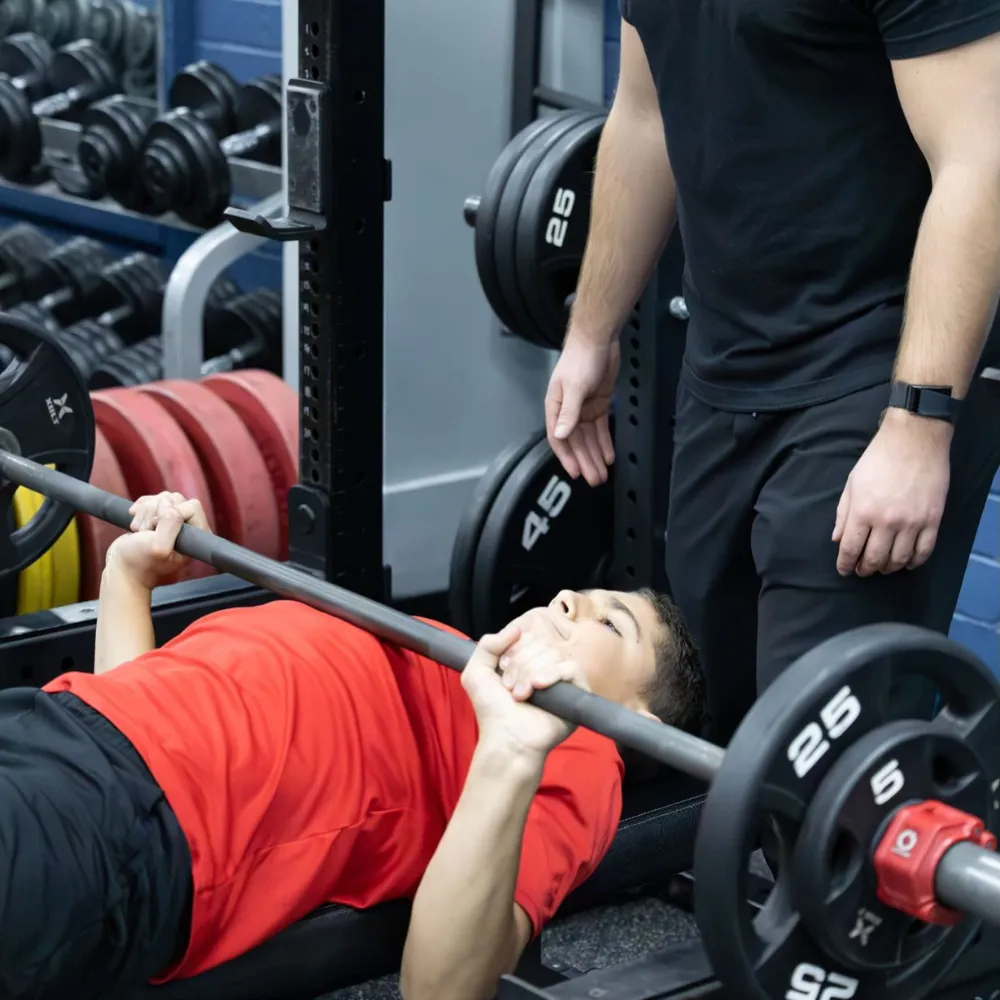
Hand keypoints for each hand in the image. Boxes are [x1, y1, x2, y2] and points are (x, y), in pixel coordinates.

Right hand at [105, 492, 210, 589]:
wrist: (121, 569)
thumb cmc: (140, 562)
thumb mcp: (158, 546)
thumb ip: (170, 522)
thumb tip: (168, 501)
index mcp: (198, 536)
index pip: (192, 506)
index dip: (171, 513)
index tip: (156, 530)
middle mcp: (190, 527)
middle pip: (177, 499)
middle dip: (155, 511)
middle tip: (145, 532)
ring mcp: (174, 521)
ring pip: (163, 498)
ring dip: (146, 512)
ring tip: (139, 531)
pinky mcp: (159, 516)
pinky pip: (153, 499)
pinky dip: (141, 507)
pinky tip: (134, 520)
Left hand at [461, 620, 585, 758]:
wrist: (507, 737)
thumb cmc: (491, 710)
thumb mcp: (476, 672)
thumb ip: (489, 644)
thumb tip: (517, 629)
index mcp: (525, 660)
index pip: (527, 636)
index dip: (513, 650)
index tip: (502, 669)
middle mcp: (544, 666)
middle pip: (539, 643)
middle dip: (520, 665)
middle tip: (509, 689)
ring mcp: (561, 679)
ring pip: (552, 654)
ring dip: (530, 674)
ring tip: (520, 696)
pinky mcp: (576, 692)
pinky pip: (571, 668)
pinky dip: (553, 674)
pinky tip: (538, 687)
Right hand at [545, 335, 618, 485]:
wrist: (598, 340)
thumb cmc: (580, 361)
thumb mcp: (574, 387)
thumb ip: (568, 413)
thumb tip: (561, 436)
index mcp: (556, 408)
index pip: (558, 438)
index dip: (566, 457)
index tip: (575, 473)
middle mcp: (568, 412)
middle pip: (575, 442)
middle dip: (584, 461)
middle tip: (594, 480)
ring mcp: (583, 409)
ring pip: (588, 439)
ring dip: (594, 456)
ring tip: (602, 475)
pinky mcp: (598, 405)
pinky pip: (600, 429)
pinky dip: (604, 443)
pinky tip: (609, 457)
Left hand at [833, 412, 950, 576]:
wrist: (914, 440)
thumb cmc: (878, 459)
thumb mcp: (852, 484)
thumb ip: (843, 513)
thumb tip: (837, 539)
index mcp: (863, 511)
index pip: (850, 548)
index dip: (845, 564)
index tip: (844, 570)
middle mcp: (887, 521)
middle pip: (874, 559)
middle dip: (865, 569)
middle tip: (862, 570)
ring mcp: (912, 522)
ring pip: (899, 559)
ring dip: (888, 568)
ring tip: (883, 567)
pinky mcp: (933, 520)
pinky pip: (924, 551)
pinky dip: (915, 562)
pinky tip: (907, 563)